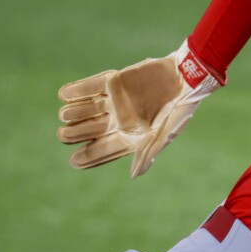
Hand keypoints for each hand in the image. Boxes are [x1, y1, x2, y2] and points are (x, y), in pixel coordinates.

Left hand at [58, 40, 220, 177]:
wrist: (186, 76)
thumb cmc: (179, 109)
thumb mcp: (166, 133)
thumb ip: (148, 152)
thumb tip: (134, 174)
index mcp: (132, 135)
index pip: (106, 149)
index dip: (89, 155)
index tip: (73, 161)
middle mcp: (121, 119)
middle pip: (92, 130)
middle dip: (75, 133)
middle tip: (64, 135)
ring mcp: (117, 100)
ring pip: (88, 109)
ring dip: (74, 112)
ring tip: (64, 115)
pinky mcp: (115, 81)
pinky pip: (91, 86)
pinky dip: (77, 90)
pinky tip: (64, 95)